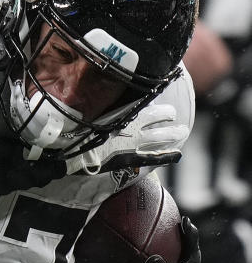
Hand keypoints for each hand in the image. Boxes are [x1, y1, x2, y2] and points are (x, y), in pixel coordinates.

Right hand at [64, 104, 188, 174]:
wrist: (80, 153)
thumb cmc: (85, 133)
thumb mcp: (99, 117)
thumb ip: (113, 111)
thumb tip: (119, 102)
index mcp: (128, 118)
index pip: (153, 112)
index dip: (164, 112)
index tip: (169, 112)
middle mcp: (136, 130)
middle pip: (160, 125)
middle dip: (171, 124)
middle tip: (180, 124)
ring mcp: (136, 145)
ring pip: (161, 139)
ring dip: (173, 136)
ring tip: (183, 132)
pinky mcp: (133, 159)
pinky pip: (154, 158)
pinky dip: (167, 156)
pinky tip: (177, 155)